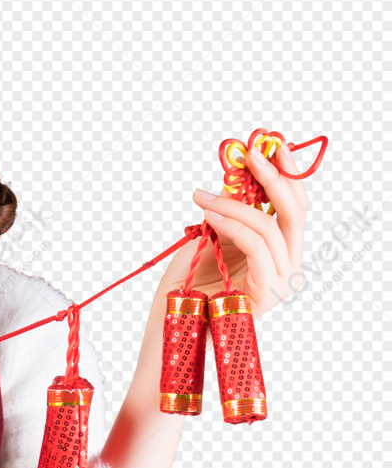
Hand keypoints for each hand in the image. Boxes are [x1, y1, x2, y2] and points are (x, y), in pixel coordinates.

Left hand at [163, 143, 307, 316]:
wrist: (171, 322)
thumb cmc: (187, 283)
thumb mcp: (209, 235)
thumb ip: (227, 210)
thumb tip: (234, 175)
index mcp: (279, 251)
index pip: (294, 207)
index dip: (286, 174)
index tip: (269, 145)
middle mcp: (288, 265)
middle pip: (295, 213)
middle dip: (273, 178)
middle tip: (250, 155)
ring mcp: (281, 281)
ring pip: (269, 227)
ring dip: (235, 203)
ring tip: (202, 195)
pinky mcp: (267, 291)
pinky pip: (256, 246)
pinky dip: (232, 223)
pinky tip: (209, 212)